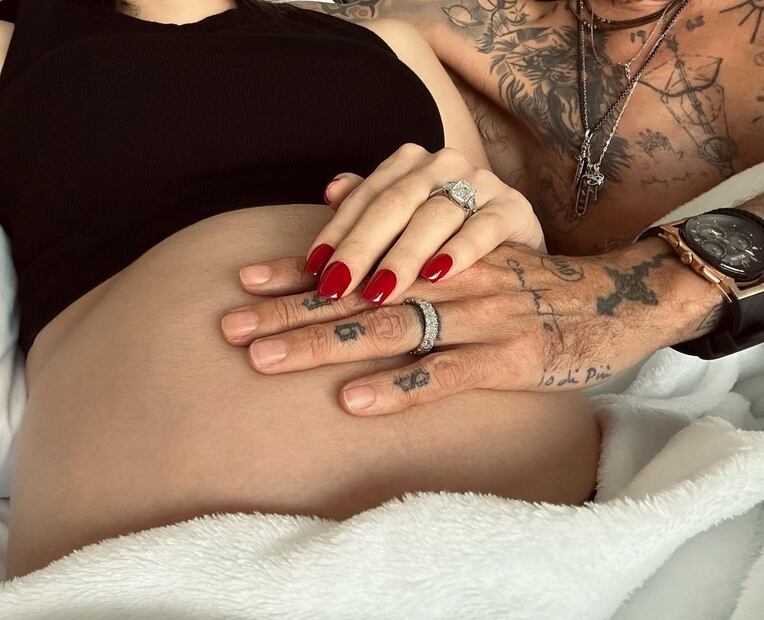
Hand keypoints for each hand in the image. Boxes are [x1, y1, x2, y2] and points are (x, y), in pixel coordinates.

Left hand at [221, 237, 723, 414]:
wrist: (615, 301)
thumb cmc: (531, 287)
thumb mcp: (476, 256)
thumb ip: (417, 249)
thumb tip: (346, 221)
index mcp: (440, 254)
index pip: (357, 259)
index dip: (298, 271)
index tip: (244, 282)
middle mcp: (451, 279)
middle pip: (359, 295)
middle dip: (290, 312)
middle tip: (231, 329)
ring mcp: (480, 318)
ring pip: (393, 328)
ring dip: (327, 344)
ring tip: (267, 360)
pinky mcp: (512, 359)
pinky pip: (448, 373)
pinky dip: (400, 387)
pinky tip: (352, 401)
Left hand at [303, 143, 544, 304]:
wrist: (517, 249)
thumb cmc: (448, 240)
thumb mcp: (405, 224)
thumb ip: (369, 207)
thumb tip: (330, 191)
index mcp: (410, 164)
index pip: (364, 197)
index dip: (337, 233)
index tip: (313, 270)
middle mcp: (444, 165)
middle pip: (394, 204)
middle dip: (361, 248)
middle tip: (336, 287)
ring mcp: (481, 184)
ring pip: (435, 216)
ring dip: (405, 255)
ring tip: (380, 290)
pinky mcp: (514, 209)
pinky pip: (484, 227)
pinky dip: (460, 250)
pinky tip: (438, 274)